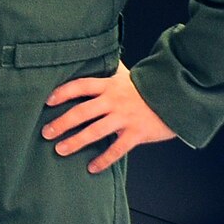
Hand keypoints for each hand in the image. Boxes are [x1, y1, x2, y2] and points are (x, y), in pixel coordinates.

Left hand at [42, 62, 176, 172]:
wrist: (177, 97)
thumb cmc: (149, 87)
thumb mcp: (127, 76)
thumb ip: (111, 71)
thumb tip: (98, 55)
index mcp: (109, 85)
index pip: (80, 86)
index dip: (62, 92)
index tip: (47, 101)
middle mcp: (114, 101)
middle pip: (82, 111)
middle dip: (62, 122)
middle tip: (46, 132)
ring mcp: (125, 118)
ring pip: (95, 132)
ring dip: (75, 142)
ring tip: (60, 149)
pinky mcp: (136, 133)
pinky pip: (116, 149)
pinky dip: (103, 160)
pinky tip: (92, 167)